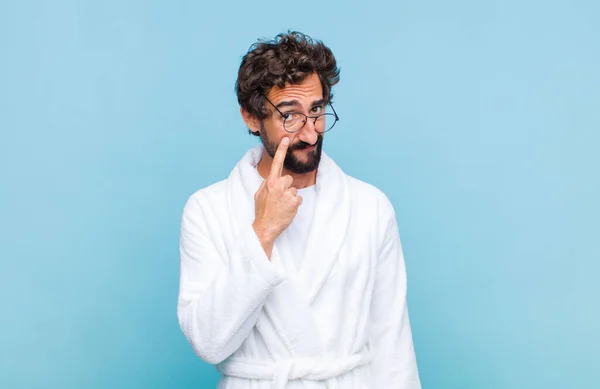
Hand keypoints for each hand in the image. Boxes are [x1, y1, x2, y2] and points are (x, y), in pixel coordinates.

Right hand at [252, 137, 302, 257]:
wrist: (265, 227)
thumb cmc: (262, 211)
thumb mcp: (259, 194)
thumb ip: (266, 184)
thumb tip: (271, 178)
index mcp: (269, 182)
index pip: (276, 163)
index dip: (281, 150)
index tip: (285, 139)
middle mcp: (279, 185)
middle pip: (289, 179)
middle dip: (286, 187)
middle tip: (279, 198)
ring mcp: (287, 194)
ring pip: (294, 190)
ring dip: (290, 197)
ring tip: (282, 206)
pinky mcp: (295, 202)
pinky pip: (298, 199)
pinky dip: (294, 204)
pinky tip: (287, 210)